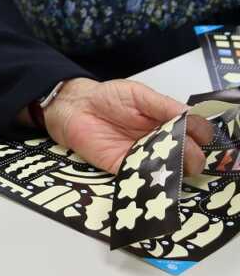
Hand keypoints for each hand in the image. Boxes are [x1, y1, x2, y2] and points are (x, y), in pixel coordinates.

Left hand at [43, 78, 212, 175]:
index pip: (196, 132)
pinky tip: (153, 175)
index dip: (200, 133)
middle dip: (191, 154)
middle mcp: (162, 142)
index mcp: (169, 121)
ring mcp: (146, 158)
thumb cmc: (108, 97)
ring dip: (174, 169)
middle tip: (181, 148)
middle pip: (189, 155)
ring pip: (172, 171)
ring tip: (168, 160)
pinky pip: (146, 181)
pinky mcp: (127, 170)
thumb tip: (190, 116)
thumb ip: (163, 105)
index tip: (196, 132)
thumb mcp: (138, 95)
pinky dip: (152, 181)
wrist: (75, 108)